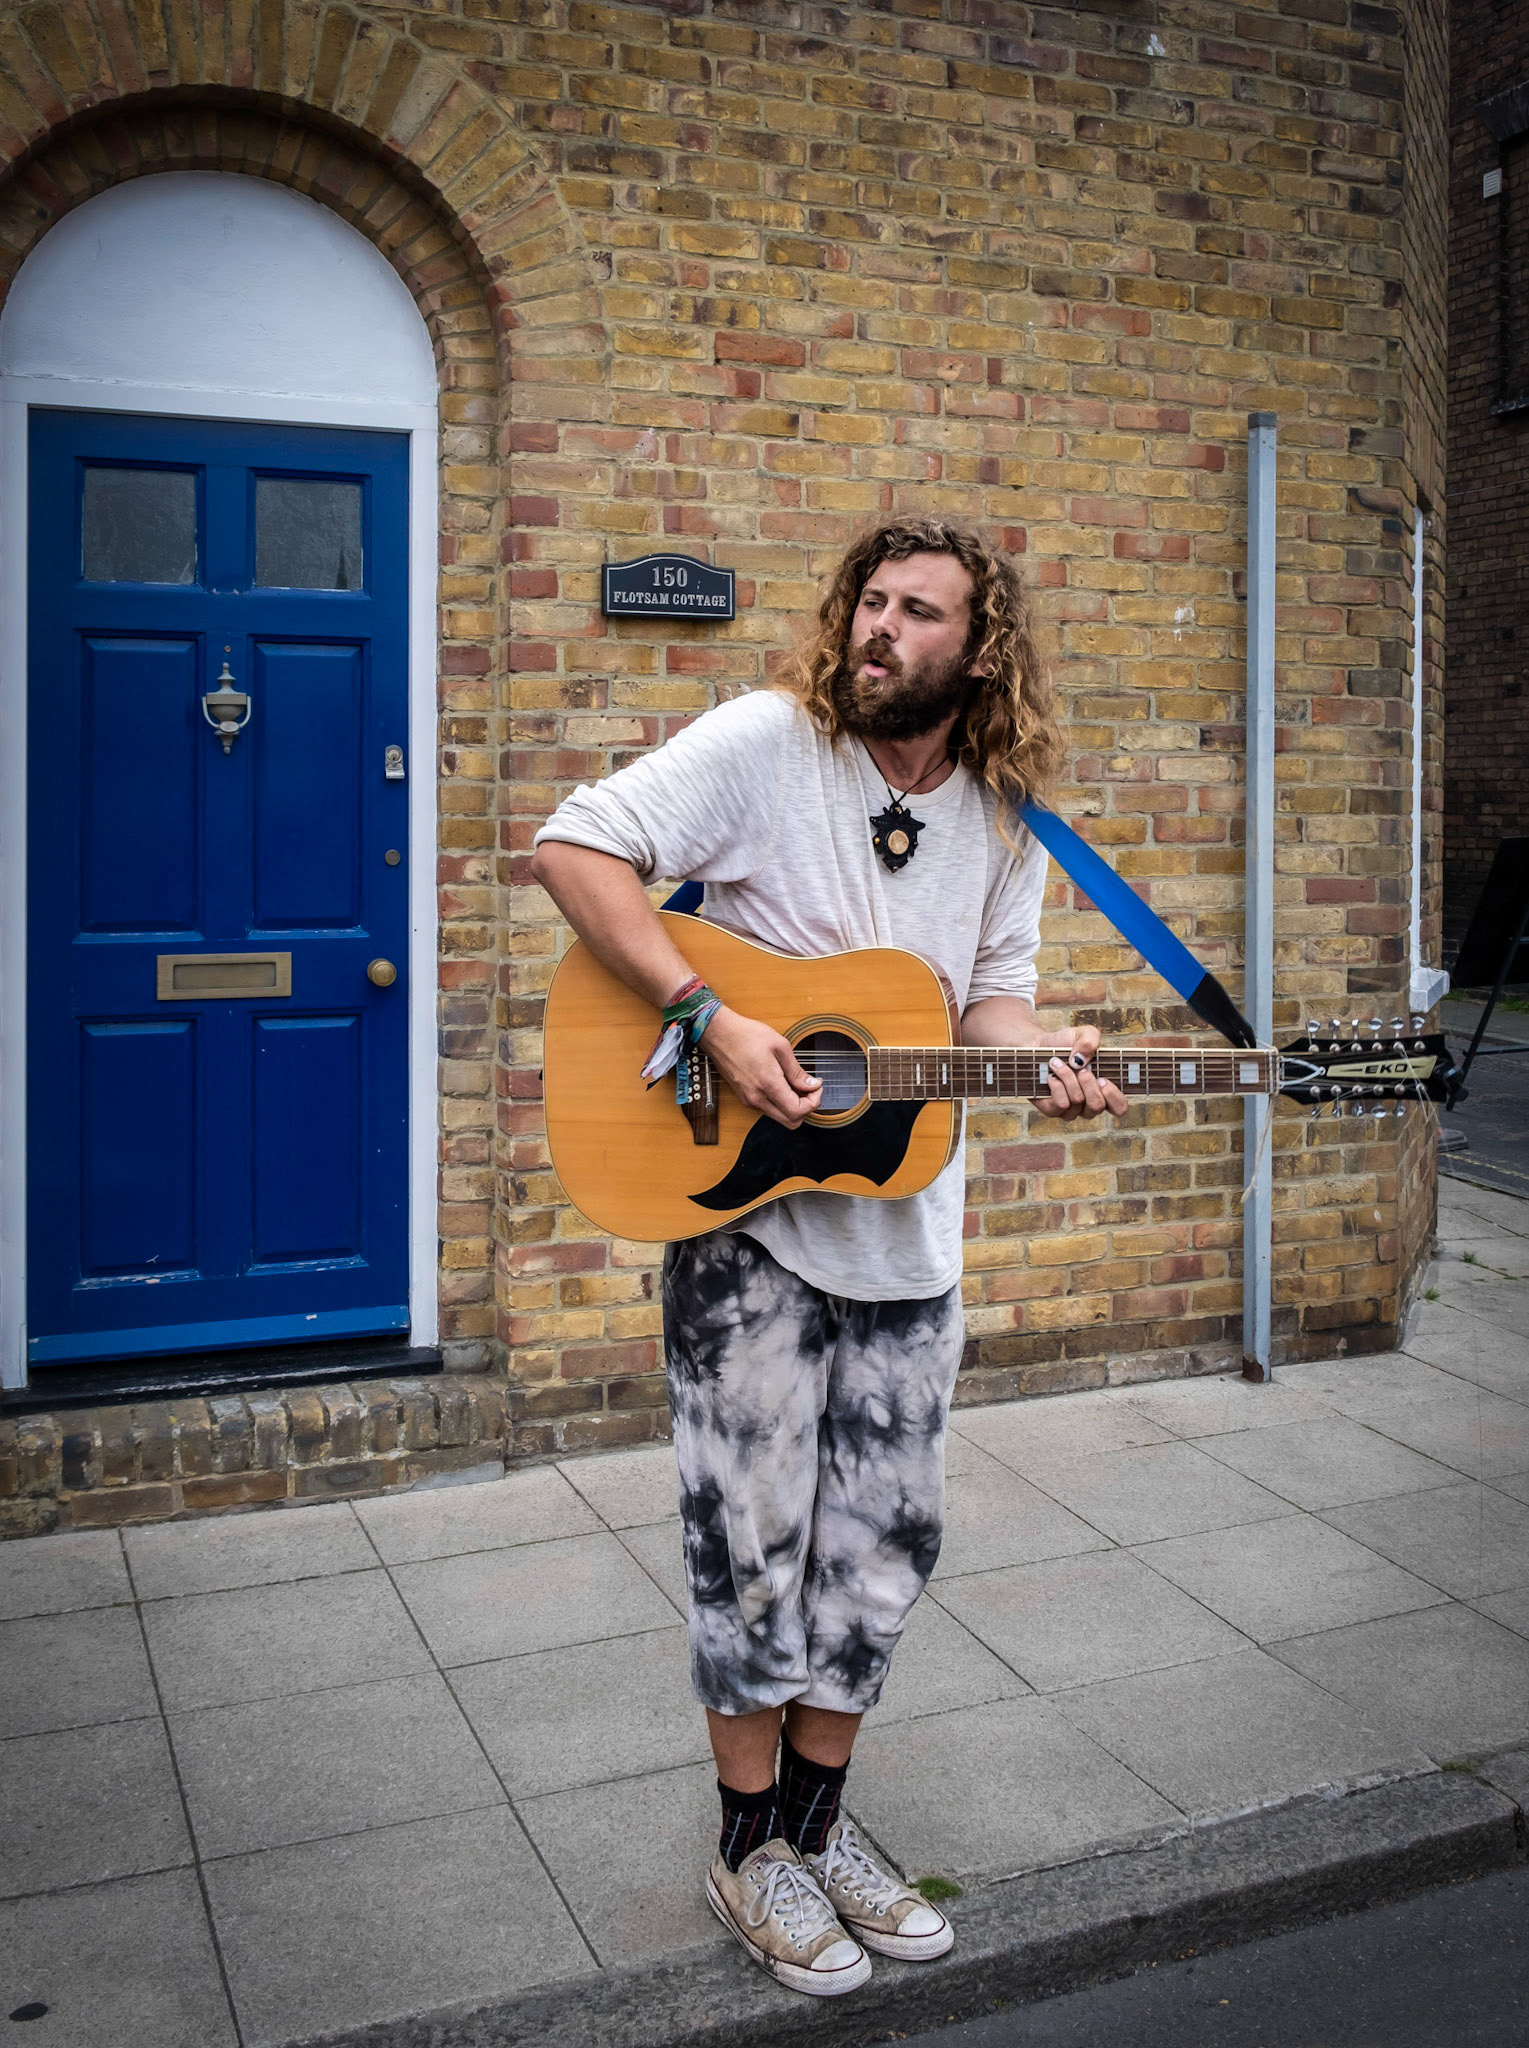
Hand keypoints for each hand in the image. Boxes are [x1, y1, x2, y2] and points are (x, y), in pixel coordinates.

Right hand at [700, 1007, 822, 1127]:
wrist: (719, 1034)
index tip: (816, 1086)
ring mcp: (749, 1100)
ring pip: (780, 1117)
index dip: (813, 1102)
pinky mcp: (745, 1098)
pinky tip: (782, 1083)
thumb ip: (797, 1071)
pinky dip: (780, 1102)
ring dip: (793, 1106)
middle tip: (809, 1088)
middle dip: (805, 1108)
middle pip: (791, 1122)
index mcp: (768, 1084)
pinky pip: (768, 1109)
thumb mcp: (780, 1046)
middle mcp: (757, 1098)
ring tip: (794, 1083)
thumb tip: (812, 1085)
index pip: (798, 1111)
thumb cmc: (747, 1035)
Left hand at [1031, 1023, 1129, 1122]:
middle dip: (1088, 1083)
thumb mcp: (1083, 1033)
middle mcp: (1088, 1104)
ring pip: (1077, 1101)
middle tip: (1081, 1068)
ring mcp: (1070, 1110)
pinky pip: (1060, 1104)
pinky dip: (1056, 1085)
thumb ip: (1091, 1040)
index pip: (1119, 1107)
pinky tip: (1051, 1075)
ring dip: (1068, 1078)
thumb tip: (1081, 1061)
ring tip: (1058, 1062)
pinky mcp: (1051, 1110)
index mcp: (1103, 1090)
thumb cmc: (1064, 1043)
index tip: (1104, 1079)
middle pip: (1097, 1106)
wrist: (1037, 1045)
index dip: (1114, 1097)